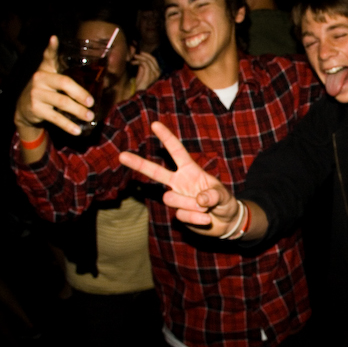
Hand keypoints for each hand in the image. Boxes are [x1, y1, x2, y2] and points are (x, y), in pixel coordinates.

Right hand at [14, 35, 93, 135]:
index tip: (55, 39)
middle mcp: (40, 78)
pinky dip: (68, 125)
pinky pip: (55, 118)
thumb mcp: (54, 80)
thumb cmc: (48, 91)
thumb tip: (101, 79)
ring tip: (90, 116)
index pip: (49, 56)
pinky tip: (78, 130)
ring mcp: (36, 93)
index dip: (52, 48)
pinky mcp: (35, 109)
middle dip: (80, 93)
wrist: (25, 108)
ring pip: (62, 102)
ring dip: (78, 111)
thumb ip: (70, 75)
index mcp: (47, 69)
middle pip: (64, 83)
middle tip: (92, 102)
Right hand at [118, 121, 239, 236]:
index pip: (177, 152)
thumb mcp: (224, 195)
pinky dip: (196, 218)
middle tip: (121, 155)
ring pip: (170, 199)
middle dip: (138, 164)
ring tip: (205, 209)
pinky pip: (181, 215)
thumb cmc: (225, 202)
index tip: (155, 124)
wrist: (226, 221)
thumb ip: (213, 195)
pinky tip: (205, 218)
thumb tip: (200, 200)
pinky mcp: (177, 214)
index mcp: (191, 171)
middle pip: (156, 172)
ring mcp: (177, 198)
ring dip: (190, 205)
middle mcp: (180, 182)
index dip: (167, 138)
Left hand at [131, 51, 160, 91]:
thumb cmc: (140, 83)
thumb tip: (141, 59)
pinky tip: (133, 63)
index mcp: (157, 71)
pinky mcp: (149, 75)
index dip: (147, 55)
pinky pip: (145, 64)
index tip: (139, 54)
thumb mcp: (142, 72)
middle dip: (143, 55)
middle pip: (152, 59)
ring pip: (148, 61)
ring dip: (140, 58)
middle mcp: (158, 72)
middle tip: (135, 55)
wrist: (139, 92)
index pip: (154, 60)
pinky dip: (138, 62)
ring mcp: (154, 74)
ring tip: (133, 59)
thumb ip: (143, 66)